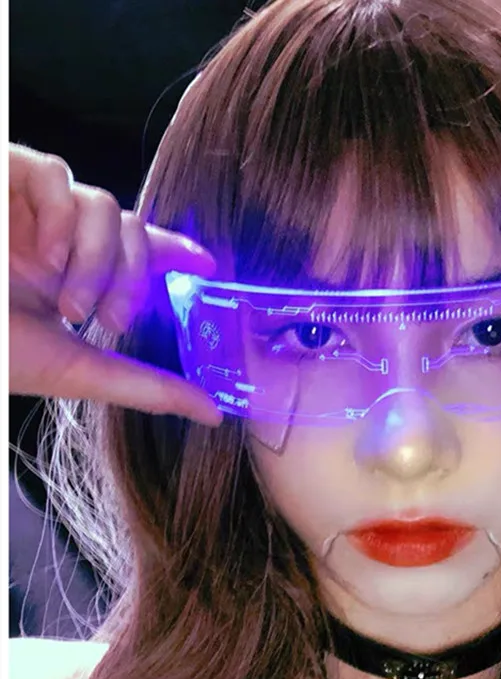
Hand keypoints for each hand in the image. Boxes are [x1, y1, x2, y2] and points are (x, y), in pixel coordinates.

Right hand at [9, 143, 221, 425]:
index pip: (140, 251)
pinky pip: (57, 176)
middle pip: (133, 230)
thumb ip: (146, 387)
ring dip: (96, 261)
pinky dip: (60, 219)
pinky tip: (41, 257)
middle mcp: (58, 240)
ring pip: (104, 206)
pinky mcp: (5, 176)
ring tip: (66, 303)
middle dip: (132, 280)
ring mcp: (29, 209)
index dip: (177, 250)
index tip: (208, 266)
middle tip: (108, 321)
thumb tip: (214, 413)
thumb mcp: (76, 371)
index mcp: (76, 276)